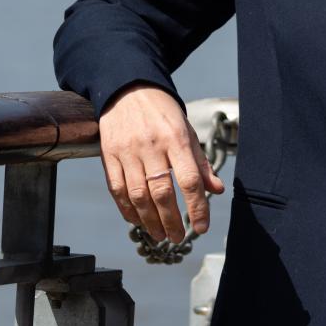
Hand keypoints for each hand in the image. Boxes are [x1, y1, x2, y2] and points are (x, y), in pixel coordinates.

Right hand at [97, 82, 224, 242]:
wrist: (127, 88)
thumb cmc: (162, 112)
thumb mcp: (187, 130)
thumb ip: (201, 162)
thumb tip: (217, 190)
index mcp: (176, 138)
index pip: (189, 179)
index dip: (197, 207)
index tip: (202, 227)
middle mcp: (151, 145)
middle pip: (162, 192)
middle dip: (172, 221)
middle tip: (178, 237)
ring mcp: (127, 151)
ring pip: (138, 195)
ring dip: (150, 221)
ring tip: (160, 235)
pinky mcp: (109, 154)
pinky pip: (116, 189)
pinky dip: (127, 210)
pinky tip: (138, 221)